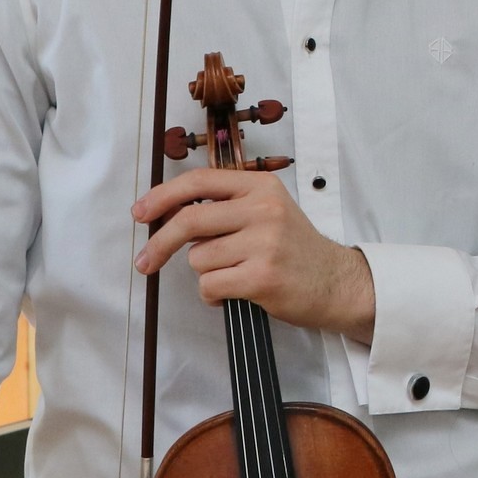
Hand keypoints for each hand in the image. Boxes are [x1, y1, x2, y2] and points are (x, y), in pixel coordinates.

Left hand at [133, 167, 375, 341]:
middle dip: (160, 244)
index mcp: (261, 186)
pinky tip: (236, 292)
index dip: (162, 197)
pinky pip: (210, 286)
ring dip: (207, 273)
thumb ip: (226, 206)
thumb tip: (168, 213)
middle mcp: (263, 209)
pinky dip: (214, 295)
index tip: (141, 213)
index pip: (199, 182)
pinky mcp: (262, 276)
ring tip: (236, 274)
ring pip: (199, 259)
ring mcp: (264, 243)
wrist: (337, 283)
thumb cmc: (295, 250)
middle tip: (145, 261)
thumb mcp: (268, 210)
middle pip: (189, 221)